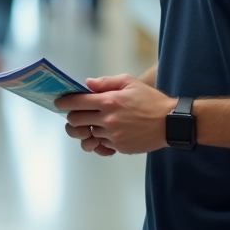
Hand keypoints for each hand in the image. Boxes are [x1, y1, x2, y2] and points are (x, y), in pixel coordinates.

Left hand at [56, 74, 175, 154]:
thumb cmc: (150, 100)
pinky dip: (101, 139)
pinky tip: (107, 133)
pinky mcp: (119, 147)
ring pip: (88, 135)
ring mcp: (113, 135)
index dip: (64, 103)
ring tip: (93, 125)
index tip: (59, 103)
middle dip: (72, 118)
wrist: (170, 123)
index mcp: (109, 101)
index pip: (77, 103)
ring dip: (88, 130)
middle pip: (75, 121)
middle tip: (76, 115)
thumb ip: (106, 82)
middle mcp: (108, 119)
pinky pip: (102, 145)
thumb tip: (87, 84)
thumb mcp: (129, 83)